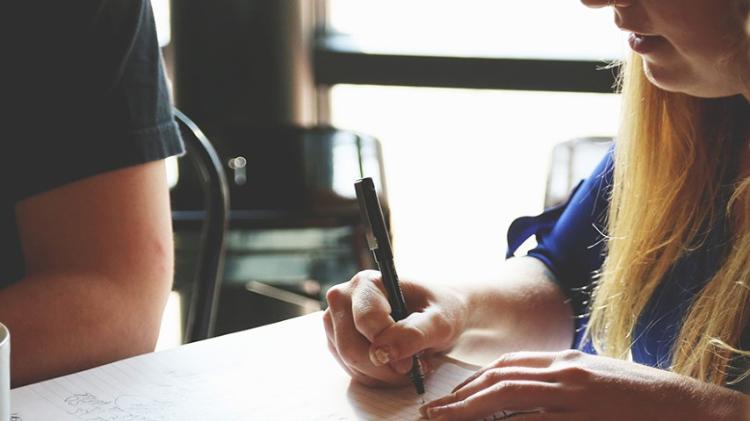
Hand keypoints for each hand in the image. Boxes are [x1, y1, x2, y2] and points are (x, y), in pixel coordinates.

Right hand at [323, 270, 467, 386]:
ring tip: (408, 363)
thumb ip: (414, 333)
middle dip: (384, 367)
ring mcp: (336, 320)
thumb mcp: (440, 321)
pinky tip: (395, 366)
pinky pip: (351, 370)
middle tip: (413, 367)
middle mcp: (344, 297)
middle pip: (351, 346)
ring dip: (382, 373)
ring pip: (349, 362)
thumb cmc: (439, 311)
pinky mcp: (338, 340)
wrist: (436, 315)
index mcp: (367, 283)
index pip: (365, 321)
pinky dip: (376, 377)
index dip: (389, 346)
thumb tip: (382, 353)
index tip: (412, 361)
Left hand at [420, 350, 748, 420]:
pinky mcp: (584, 418)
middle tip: (433, 411)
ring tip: (443, 419)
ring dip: (471, 409)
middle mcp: (564, 372)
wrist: (689, 405)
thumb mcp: (595, 377)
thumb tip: (523, 389)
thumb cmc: (642, 395)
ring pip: (509, 397)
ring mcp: (574, 396)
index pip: (508, 365)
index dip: (475, 380)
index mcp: (566, 361)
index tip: (453, 395)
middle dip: (463, 395)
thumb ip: (559, 380)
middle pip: (500, 378)